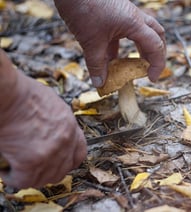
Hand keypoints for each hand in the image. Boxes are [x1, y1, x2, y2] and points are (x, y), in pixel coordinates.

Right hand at [0, 52, 86, 187]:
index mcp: (70, 125)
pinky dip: (13, 178)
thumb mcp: (49, 104)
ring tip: (15, 167)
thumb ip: (55, 121)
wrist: (6, 94)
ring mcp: (52, 152)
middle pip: (63, 169)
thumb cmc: (20, 93)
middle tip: (32, 168)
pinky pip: (24, 181)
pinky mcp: (33, 162)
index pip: (79, 152)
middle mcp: (66, 140)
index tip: (55, 161)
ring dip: (29, 176)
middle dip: (48, 171)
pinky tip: (5, 169)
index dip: (67, 160)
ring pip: (44, 178)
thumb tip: (48, 130)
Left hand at [54, 0, 165, 86]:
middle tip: (149, 69)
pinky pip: (123, 32)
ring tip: (131, 66)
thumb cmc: (82, 7)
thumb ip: (96, 64)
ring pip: (141, 33)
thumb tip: (100, 83)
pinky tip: (110, 58)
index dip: (157, 65)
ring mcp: (124, 14)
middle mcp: (133, 17)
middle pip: (156, 35)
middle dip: (156, 53)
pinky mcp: (113, 13)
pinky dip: (121, 46)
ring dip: (139, 49)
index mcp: (134, 23)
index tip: (151, 79)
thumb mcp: (90, 41)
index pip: (156, 46)